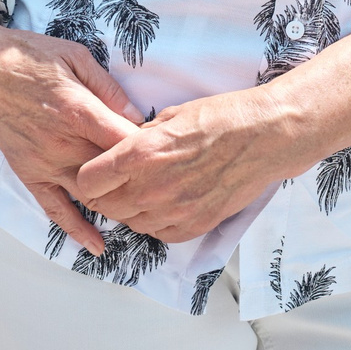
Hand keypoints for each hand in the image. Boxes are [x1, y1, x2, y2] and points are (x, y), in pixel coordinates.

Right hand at [0, 0, 141, 255]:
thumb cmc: (31, 56)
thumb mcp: (76, 56)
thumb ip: (108, 88)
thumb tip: (138, 115)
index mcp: (77, 111)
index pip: (125, 143)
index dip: (150, 150)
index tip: (167, 150)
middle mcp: (62, 144)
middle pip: (112, 174)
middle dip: (140, 181)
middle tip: (163, 182)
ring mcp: (44, 163)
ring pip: (89, 196)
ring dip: (117, 206)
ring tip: (145, 213)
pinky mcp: (30, 175)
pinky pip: (54, 210)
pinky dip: (77, 230)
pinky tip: (98, 245)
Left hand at [70, 89, 290, 243]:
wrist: (263, 137)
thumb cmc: (220, 118)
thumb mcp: (169, 116)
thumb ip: (139, 139)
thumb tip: (121, 150)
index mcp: (140, 154)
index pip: (87, 182)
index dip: (88, 176)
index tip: (97, 170)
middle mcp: (151, 188)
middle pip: (104, 207)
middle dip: (105, 194)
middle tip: (118, 181)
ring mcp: (173, 211)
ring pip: (130, 223)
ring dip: (130, 209)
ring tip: (147, 188)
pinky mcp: (193, 226)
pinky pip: (158, 233)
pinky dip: (156, 221)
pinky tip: (167, 201)